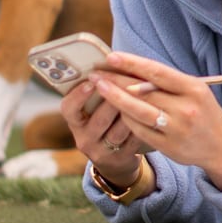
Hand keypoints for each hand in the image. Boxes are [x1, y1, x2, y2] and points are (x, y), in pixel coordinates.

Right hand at [60, 71, 143, 187]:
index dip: (78, 95)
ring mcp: (103, 152)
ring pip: (119, 130)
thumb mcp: (93, 112)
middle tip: (125, 82)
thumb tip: (110, 61)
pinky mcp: (121, 159)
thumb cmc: (104, 123)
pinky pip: (134, 140)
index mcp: (75, 123)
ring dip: (132, 112)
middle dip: (114, 99)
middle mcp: (85, 139)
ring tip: (142, 95)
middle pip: (99, 119)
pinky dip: (143, 125)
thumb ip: (98, 93)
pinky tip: (151, 112)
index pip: (69, 109)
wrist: (114, 161)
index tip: (91, 81)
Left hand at [88, 53, 221, 192]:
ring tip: (100, 87)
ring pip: (138, 111)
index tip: (112, 57)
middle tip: (96, 72)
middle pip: (144, 92)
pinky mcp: (169, 147)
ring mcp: (176, 129)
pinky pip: (140, 130)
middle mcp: (186, 109)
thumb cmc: (203, 110)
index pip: (157, 72)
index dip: (132, 63)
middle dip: (117, 80)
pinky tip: (115, 110)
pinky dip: (126, 118)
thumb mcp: (193, 90)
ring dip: (115, 98)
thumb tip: (130, 68)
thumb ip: (166, 82)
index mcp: (193, 88)